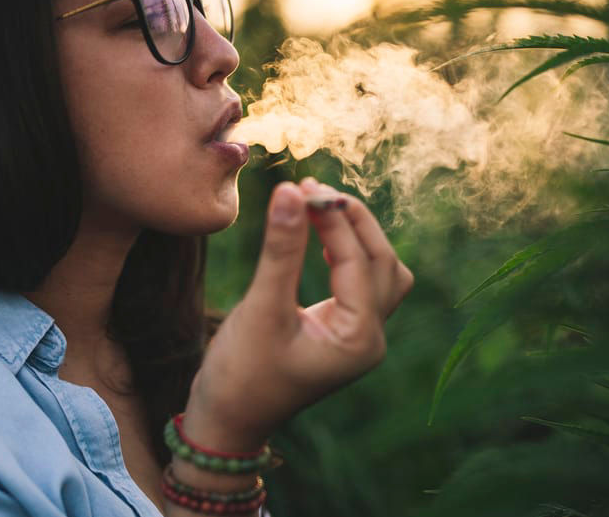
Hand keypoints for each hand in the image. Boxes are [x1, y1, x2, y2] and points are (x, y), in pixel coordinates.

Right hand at [181, 178, 414, 452]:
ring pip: (380, 270)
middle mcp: (370, 338)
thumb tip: (290, 191)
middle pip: (383, 261)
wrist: (226, 423)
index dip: (333, 218)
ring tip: (318, 206)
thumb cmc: (240, 375)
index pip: (358, 261)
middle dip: (351, 222)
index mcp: (360, 339)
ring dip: (356, 235)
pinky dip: (346, 253)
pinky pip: (361, 281)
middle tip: (312, 188)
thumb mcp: (260, 308)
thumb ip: (281, 249)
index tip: (302, 184)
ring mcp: (360, 337)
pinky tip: (317, 236)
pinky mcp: (343, 332)